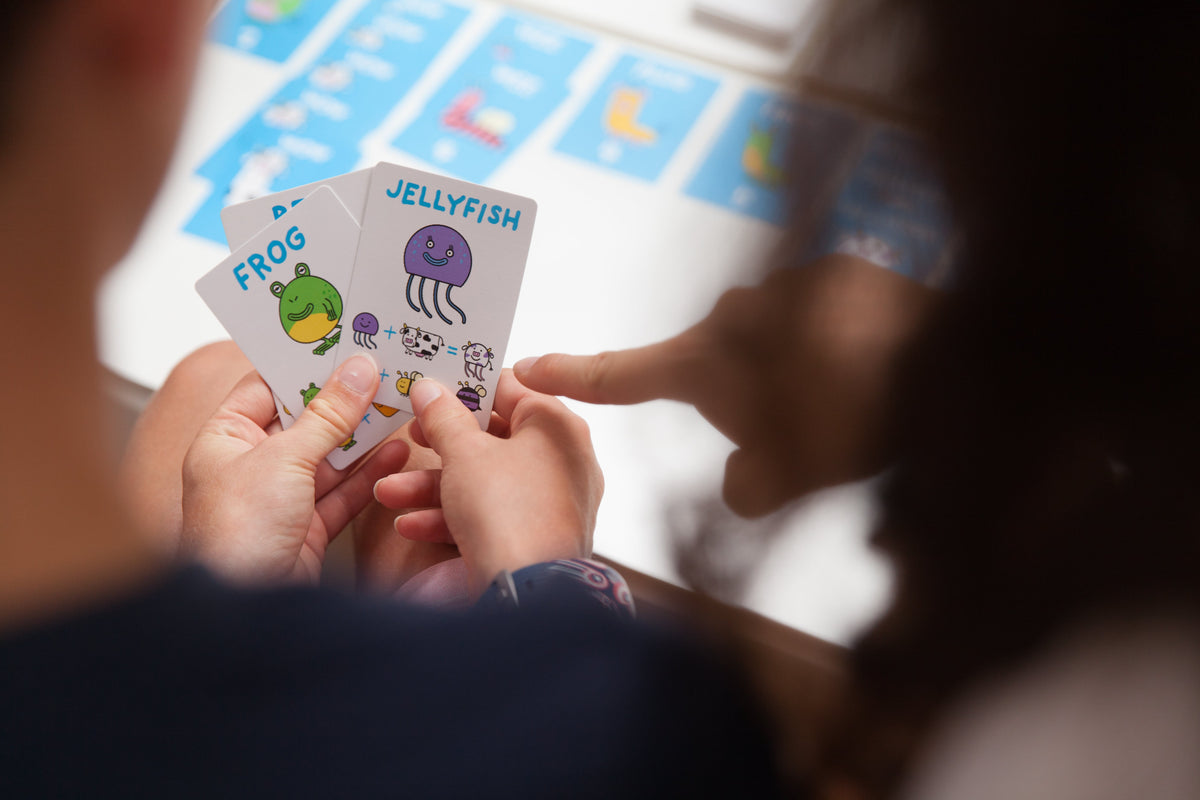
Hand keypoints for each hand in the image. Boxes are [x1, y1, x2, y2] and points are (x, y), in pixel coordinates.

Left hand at [181, 354, 408, 583]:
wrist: (243, 609)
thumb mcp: (285, 459)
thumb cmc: (235, 535)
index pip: (266, 387)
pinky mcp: (306, 528)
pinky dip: (370, 475)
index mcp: (224, 440)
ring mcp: (279, 498)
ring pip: (329, 457)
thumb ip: (327, 415)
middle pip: (304, 421)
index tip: (343, 344)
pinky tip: (396, 454)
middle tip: (382, 374)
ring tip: (399, 408)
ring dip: (363, 437)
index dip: (304, 366)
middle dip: (343, 402)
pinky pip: (342, 492)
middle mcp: (249, 466)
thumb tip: (356, 373)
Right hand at [372, 371, 601, 595]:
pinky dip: (452, 518)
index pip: (512, 388)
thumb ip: (443, 418)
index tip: (434, 385)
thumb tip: (430, 390)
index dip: (467, 385)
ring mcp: (553, 503)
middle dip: (440, 442)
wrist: (528, 594)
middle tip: (410, 434)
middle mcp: (563, 461)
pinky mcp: (537, 537)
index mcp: (557, 426)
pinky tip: (410, 524)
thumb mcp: (464, 454)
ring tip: (388, 491)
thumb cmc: (507, 512)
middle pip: (494, 437)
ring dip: (432, 486)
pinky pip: (493, 516)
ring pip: (485, 481)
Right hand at [515, 254, 937, 516]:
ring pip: (767, 340)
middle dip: (739, 398)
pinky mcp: (837, 273)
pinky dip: (828, 346)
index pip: (624, 372)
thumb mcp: (786, 478)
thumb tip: (742, 480)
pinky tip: (871, 367)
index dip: (576, 373)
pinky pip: (813, 317)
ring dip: (788, 371)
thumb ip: (743, 488)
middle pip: (713, 364)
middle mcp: (735, 313)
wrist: (946, 359)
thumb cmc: (851, 423)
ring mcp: (786, 285)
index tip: (531, 362)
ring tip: (847, 401)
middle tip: (799, 433)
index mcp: (706, 360)